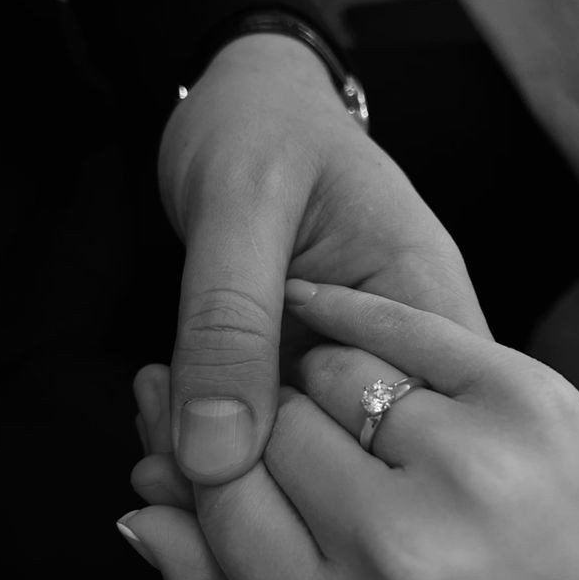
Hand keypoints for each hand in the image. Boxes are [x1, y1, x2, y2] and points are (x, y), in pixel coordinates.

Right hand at [122, 283, 578, 579]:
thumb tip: (144, 516)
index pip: (218, 493)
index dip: (190, 448)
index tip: (181, 417)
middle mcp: (402, 549)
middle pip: (264, 428)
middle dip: (258, 420)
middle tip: (266, 416)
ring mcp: (471, 462)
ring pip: (324, 371)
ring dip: (313, 380)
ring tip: (339, 409)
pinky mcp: (523, 394)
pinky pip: (392, 323)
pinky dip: (346, 308)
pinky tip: (324, 309)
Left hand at [159, 32, 489, 484]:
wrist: (246, 100)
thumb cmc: (261, 124)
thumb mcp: (242, 204)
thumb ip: (229, 321)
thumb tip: (216, 458)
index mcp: (427, 304)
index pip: (408, 434)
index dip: (318, 479)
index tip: (215, 477)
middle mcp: (408, 348)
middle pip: (356, 461)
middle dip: (255, 480)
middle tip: (162, 463)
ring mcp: (358, 361)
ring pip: (307, 457)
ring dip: (225, 464)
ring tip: (151, 441)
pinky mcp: (313, 369)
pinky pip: (274, 429)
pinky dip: (216, 439)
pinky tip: (163, 427)